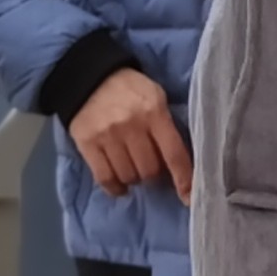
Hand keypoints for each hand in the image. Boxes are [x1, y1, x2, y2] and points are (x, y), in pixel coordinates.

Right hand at [68, 65, 192, 203]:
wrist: (90, 76)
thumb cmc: (130, 89)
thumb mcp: (156, 97)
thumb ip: (167, 126)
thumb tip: (178, 164)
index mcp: (154, 112)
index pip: (174, 154)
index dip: (184, 180)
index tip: (190, 199)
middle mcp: (131, 125)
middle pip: (149, 170)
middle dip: (154, 174)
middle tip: (152, 166)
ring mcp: (107, 136)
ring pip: (129, 176)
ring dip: (134, 178)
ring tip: (134, 168)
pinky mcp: (87, 143)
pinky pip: (105, 178)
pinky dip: (115, 187)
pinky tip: (120, 185)